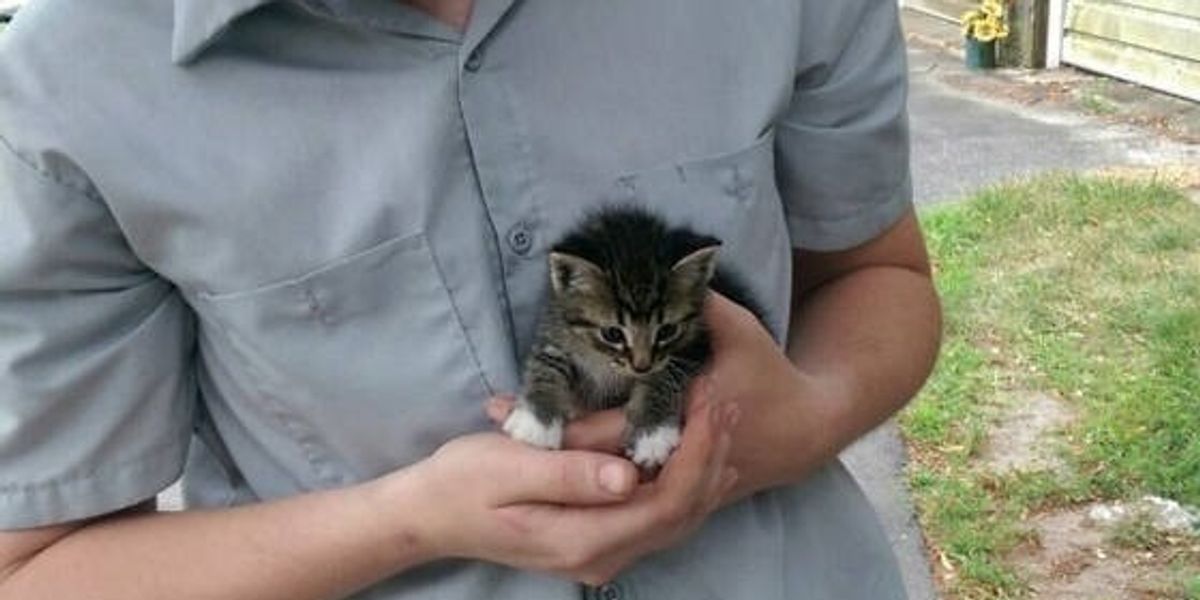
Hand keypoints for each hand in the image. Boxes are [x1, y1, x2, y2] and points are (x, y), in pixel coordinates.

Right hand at [403, 390, 738, 584]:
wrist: (428, 516)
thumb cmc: (462, 482)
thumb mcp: (508, 466)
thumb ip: (570, 474)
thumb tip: (628, 476)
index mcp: (583, 538)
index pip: (666, 500)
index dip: (698, 450)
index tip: (706, 398)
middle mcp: (601, 557)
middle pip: (682, 513)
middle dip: (711, 455)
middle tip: (724, 400)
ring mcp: (601, 555)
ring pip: (676, 518)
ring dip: (703, 467)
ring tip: (720, 417)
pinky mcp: (597, 541)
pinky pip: (656, 517)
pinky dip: (682, 482)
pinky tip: (695, 451)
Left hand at [488, 291, 821, 503]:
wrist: (801, 431)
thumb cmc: (764, 372)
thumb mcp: (736, 329)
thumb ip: (698, 300)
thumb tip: (669, 258)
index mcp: (680, 416)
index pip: (600, 427)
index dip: (547, 416)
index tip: (500, 407)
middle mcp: (672, 459)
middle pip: (591, 459)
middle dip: (541, 441)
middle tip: (492, 425)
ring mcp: (673, 482)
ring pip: (603, 479)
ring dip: (558, 461)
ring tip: (510, 441)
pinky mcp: (673, 492)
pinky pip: (621, 487)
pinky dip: (586, 473)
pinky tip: (551, 460)